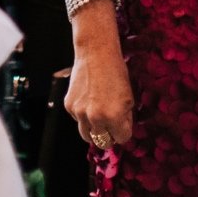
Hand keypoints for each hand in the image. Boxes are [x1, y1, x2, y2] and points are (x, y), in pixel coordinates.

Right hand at [63, 34, 134, 150]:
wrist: (96, 53)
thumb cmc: (115, 72)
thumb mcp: (128, 98)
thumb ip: (124, 118)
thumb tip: (120, 132)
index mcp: (114, 117)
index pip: (121, 138)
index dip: (123, 131)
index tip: (123, 124)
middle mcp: (95, 118)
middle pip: (102, 142)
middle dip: (108, 135)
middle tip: (111, 125)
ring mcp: (80, 113)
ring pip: (86, 135)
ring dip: (94, 130)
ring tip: (99, 116)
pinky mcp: (69, 106)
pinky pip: (77, 120)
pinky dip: (83, 116)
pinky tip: (88, 100)